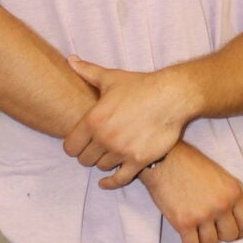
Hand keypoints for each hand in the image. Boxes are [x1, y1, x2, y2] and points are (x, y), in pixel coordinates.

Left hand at [64, 56, 191, 184]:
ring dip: (104, 162)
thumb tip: (70, 60)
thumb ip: (87, 71)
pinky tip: (106, 182)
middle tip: (97, 149)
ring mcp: (122, 151)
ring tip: (110, 154)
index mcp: (93, 120)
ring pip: (102, 167)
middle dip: (89, 154)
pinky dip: (111, 183)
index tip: (81, 143)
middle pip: (84, 159)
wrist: (172, 97)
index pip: (70, 147)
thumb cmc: (141, 86)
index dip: (74, 146)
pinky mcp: (139, 160)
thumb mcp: (111, 78)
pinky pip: (120, 179)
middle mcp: (105, 138)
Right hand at [143, 141, 242, 242]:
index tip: (233, 230)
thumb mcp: (220, 175)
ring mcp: (203, 216)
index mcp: (234, 192)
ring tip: (197, 229)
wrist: (164, 159)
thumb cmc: (190, 163)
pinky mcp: (184, 223)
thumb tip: (234, 218)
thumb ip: (229, 196)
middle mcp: (222, 206)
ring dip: (205, 239)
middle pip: (231, 236)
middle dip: (222, 234)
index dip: (241, 230)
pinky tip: (187, 238)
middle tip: (212, 229)